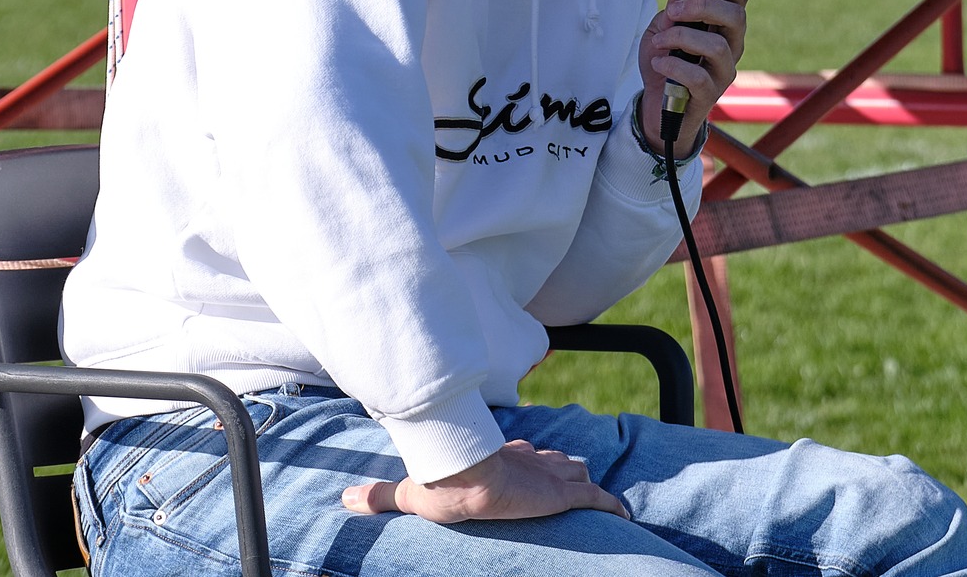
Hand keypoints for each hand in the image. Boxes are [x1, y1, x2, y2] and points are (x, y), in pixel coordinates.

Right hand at [341, 439, 628, 524]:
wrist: (469, 478)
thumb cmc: (443, 484)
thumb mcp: (411, 494)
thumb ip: (382, 497)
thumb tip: (342, 500)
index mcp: (500, 456)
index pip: (521, 451)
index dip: (529, 457)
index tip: (530, 461)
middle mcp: (530, 459)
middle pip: (553, 459)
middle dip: (559, 469)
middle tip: (564, 481)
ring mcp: (549, 474)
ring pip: (575, 471)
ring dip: (581, 482)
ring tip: (591, 497)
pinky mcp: (564, 492)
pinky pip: (597, 498)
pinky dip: (610, 506)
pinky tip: (624, 516)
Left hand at [637, 0, 748, 157]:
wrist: (657, 106)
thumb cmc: (664, 65)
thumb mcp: (660, 32)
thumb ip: (671, 14)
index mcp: (722, 28)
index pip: (738, 0)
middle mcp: (731, 47)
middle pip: (735, 18)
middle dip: (702, 7)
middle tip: (674, 11)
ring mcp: (723, 72)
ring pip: (716, 46)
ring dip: (681, 38)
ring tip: (659, 43)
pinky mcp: (710, 95)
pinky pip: (698, 76)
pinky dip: (673, 65)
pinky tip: (658, 63)